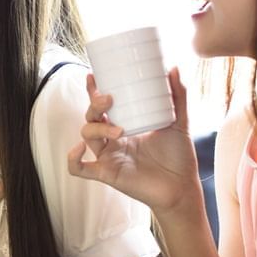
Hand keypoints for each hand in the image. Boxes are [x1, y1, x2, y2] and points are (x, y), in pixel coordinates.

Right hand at [68, 68, 200, 216]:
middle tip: (109, 98)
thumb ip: (178, 97)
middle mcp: (113, 139)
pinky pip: (80, 169)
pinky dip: (73, 159)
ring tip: (119, 130)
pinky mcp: (107, 173)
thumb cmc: (179, 156)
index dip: (93, 90)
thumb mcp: (179, 122)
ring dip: (98, 128)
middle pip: (91, 116)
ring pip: (87, 135)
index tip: (93, 76)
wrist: (183, 187)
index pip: (102, 105)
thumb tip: (175, 69)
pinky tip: (79, 149)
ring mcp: (109, 156)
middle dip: (94, 105)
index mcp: (124, 124)